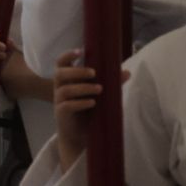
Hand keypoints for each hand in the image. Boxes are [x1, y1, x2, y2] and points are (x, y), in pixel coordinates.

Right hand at [51, 49, 128, 172]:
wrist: (80, 134)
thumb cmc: (88, 110)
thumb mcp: (100, 95)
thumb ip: (111, 83)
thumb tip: (126, 72)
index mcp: (68, 80)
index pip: (61, 63)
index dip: (68, 55)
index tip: (81, 51)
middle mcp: (60, 88)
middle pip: (60, 73)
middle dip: (77, 71)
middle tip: (94, 73)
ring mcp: (59, 101)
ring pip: (65, 89)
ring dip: (83, 88)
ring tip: (100, 90)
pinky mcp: (61, 114)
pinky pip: (67, 106)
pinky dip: (80, 103)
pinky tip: (92, 103)